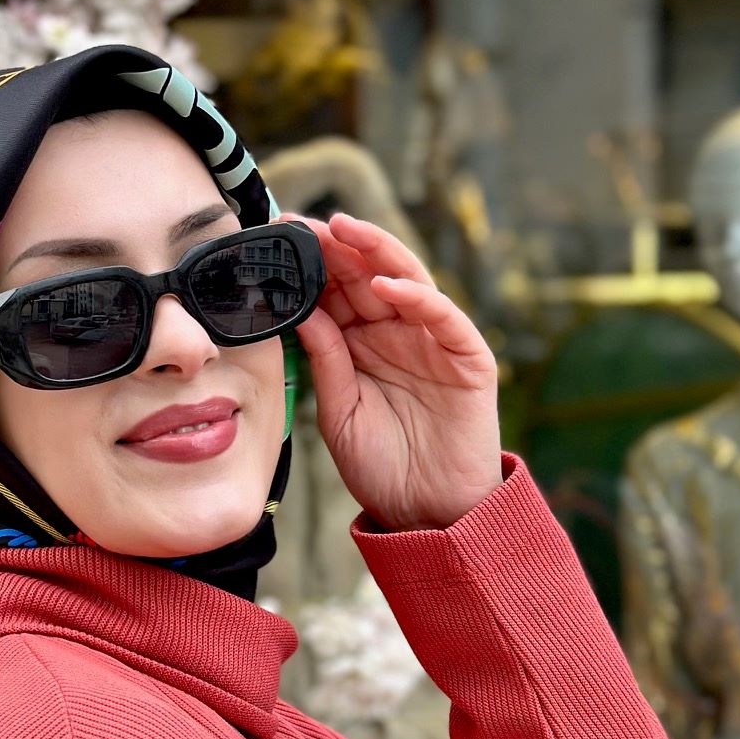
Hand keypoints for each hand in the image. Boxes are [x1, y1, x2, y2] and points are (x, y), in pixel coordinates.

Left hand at [287, 210, 502, 530]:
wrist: (428, 514)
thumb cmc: (382, 465)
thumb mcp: (339, 410)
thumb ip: (324, 360)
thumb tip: (299, 309)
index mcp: (362, 343)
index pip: (334, 290)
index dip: (308, 264)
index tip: (271, 240)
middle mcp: (397, 333)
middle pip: (365, 275)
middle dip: (332, 247)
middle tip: (297, 224)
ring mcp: (433, 341)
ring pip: (405, 280)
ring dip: (374, 251)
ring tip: (340, 230)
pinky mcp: (468, 357)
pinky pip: (442, 316)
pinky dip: (416, 297)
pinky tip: (385, 284)